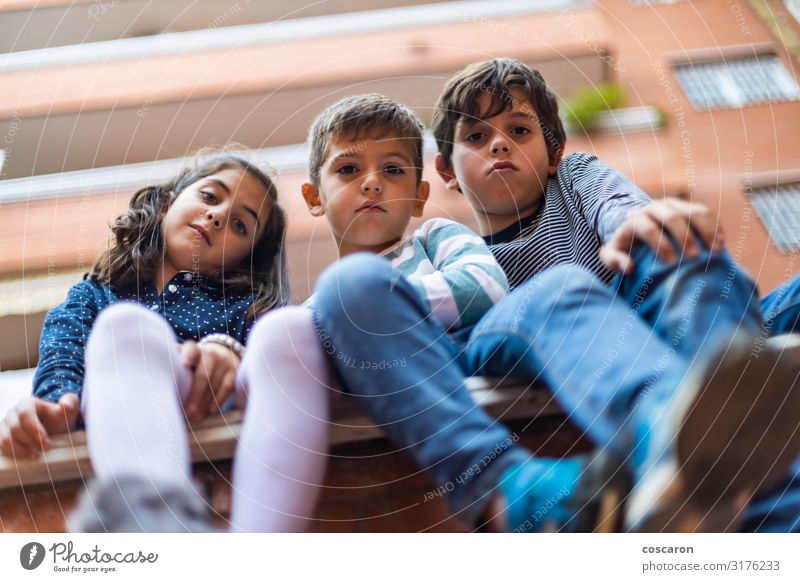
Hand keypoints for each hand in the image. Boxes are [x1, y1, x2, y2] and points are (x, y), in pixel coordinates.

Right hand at [0, 394, 79, 459]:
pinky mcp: (3, 437)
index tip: (47, 442)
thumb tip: (66, 404)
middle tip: (46, 449)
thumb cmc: (58, 417)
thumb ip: (70, 402)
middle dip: (31, 441)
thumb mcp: (67, 409)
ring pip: (5, 439)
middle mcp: (12, 414)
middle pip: (15, 428)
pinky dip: (12, 454)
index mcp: (27, 404)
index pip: (25, 414)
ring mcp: (5, 426)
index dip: (34, 429)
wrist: (51, 425)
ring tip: (36, 457)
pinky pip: (1, 447)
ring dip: (20, 450)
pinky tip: (25, 458)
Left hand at [179, 341, 239, 423]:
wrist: (223, 352)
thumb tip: (152, 370)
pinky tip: (211, 410)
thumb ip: (174, 363)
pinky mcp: (234, 370)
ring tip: (196, 417)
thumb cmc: (197, 361)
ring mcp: (224, 361)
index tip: (183, 364)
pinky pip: (227, 387)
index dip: (188, 355)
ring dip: (205, 402)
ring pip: (214, 383)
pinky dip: (219, 399)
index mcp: (195, 349)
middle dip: (195, 394)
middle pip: (203, 374)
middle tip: (187, 411)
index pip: (191, 350)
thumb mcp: (187, 357)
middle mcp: (210, 353)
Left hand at [600, 198, 723, 272]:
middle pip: (672, 218)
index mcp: (635, 218)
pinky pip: (707, 213)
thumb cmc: (626, 245)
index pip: (648, 229)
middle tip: (694, 258)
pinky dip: (716, 228)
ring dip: (707, 231)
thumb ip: (613, 260)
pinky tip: (720, 244)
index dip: (660, 245)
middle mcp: (655, 207)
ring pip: (694, 211)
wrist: (638, 227)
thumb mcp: (611, 254)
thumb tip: (628, 268)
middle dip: (685, 238)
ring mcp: (675, 205)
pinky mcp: (690, 207)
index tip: (671, 263)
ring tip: (715, 252)